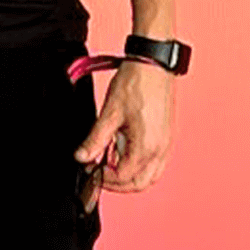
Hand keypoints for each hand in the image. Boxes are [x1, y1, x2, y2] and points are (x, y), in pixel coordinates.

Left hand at [75, 60, 175, 192]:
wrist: (153, 65)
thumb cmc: (135, 84)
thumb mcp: (109, 113)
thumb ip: (95, 139)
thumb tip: (83, 157)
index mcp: (146, 146)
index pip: (125, 177)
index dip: (105, 179)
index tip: (91, 171)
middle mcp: (161, 150)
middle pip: (141, 183)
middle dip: (119, 184)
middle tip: (99, 173)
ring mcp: (167, 144)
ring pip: (151, 175)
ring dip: (131, 175)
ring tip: (110, 161)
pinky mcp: (167, 137)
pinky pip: (156, 162)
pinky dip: (140, 165)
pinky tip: (124, 151)